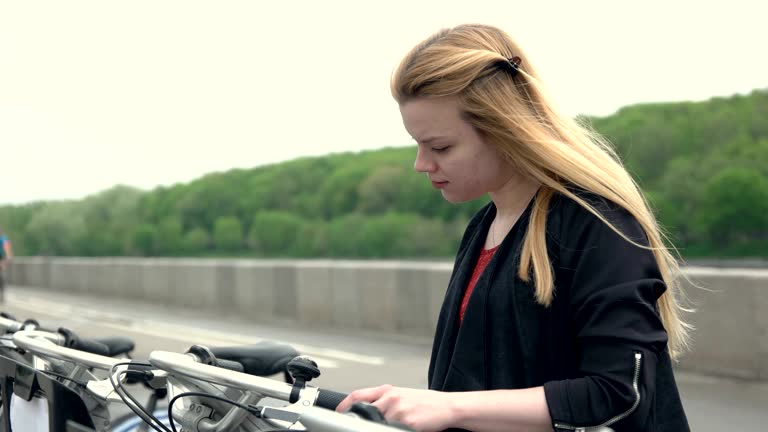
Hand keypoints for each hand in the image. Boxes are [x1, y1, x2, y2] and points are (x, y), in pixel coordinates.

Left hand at [336, 385, 456, 431]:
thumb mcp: (402, 395)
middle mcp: (391, 398)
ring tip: (393, 425)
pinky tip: (403, 427)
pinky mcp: (407, 422)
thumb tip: (367, 409)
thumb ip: (384, 400)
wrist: (447, 406)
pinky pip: (392, 429)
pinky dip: (394, 429)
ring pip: (378, 423)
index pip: (358, 395)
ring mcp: (398, 410)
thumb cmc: (426, 402)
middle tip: (361, 425)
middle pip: (365, 411)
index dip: (344, 405)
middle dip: (362, 420)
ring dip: (381, 427)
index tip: (338, 413)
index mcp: (388, 390)